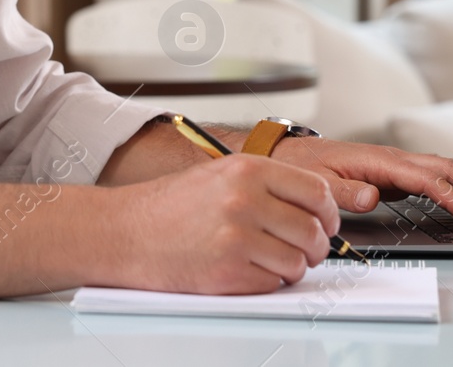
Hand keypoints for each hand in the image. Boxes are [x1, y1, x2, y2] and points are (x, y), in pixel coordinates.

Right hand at [117, 154, 338, 293]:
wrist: (124, 231)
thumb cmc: (168, 206)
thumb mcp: (219, 176)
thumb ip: (266, 185)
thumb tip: (314, 207)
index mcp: (247, 169)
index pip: (317, 191)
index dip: (328, 213)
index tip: (324, 222)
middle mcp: (245, 199)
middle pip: (313, 230)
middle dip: (314, 246)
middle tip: (302, 250)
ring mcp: (236, 236)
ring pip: (298, 261)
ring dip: (291, 268)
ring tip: (269, 260)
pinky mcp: (228, 271)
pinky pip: (272, 283)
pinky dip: (266, 282)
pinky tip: (246, 270)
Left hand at [269, 136, 452, 226]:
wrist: (288, 154)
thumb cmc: (302, 167)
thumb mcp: (317, 183)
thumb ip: (344, 193)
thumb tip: (373, 197)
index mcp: (378, 160)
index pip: (427, 178)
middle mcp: (392, 158)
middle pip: (447, 168)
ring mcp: (395, 164)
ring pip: (444, 169)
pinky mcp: (393, 173)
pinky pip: (432, 177)